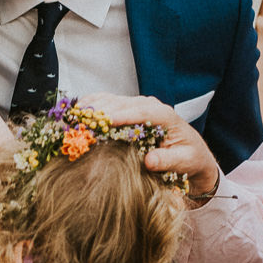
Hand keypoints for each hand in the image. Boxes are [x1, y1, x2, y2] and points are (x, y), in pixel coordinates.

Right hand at [77, 93, 218, 197]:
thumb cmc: (189, 156)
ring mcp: (135, 105)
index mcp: (165, 114)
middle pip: (121, 103)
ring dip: (91, 107)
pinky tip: (75, 113)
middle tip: (81, 121)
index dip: (122, 114)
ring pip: (110, 100)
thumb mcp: (185, 161)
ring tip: (72, 116)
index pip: (142, 111)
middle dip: (101, 111)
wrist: (190, 152)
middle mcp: (149, 105)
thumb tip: (150, 161)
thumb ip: (169, 160)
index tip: (105, 121)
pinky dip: (90, 106)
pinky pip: (105, 102)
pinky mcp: (125, 109)